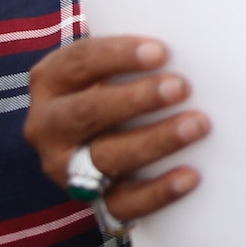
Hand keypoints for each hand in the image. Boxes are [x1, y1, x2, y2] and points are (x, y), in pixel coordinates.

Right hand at [24, 35, 208, 223]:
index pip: (79, 62)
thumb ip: (133, 58)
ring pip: (107, 156)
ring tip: (197, 125)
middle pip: (88, 111)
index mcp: (50, 81)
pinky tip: (190, 176)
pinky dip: (158, 191)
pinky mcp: (90, 203)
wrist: (89, 144)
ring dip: (155, 140)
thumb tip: (187, 43)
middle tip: (181, 87)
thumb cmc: (112, 87)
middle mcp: (47, 126)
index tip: (161, 51)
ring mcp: (65, 167)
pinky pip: (123, 203)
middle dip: (137, 99)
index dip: (118, 56)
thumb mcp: (107, 68)